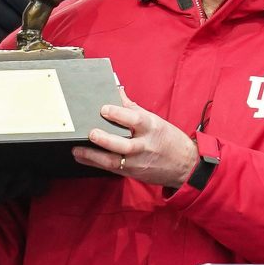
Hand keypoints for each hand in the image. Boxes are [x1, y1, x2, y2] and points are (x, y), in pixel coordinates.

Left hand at [72, 89, 198, 188]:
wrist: (185, 166)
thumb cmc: (169, 140)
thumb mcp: (156, 121)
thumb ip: (134, 108)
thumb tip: (118, 91)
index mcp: (152, 128)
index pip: (135, 120)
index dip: (119, 114)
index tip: (104, 108)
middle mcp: (145, 146)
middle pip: (124, 144)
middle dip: (106, 139)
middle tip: (91, 133)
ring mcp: (138, 162)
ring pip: (114, 161)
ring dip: (94, 156)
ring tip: (78, 149)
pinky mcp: (132, 173)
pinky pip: (111, 169)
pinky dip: (95, 163)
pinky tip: (82, 157)